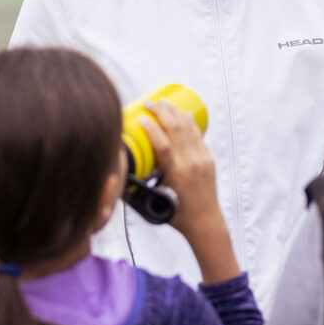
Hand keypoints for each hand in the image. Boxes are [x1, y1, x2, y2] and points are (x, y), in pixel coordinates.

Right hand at [138, 100, 239, 282]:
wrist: (205, 222)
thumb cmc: (177, 215)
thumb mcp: (154, 200)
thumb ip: (136, 188)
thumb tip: (115, 177)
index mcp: (177, 173)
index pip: (163, 144)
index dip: (151, 128)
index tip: (139, 117)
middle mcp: (191, 162)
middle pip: (176, 129)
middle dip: (162, 111)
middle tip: (149, 103)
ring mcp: (202, 159)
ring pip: (188, 129)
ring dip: (175, 112)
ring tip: (163, 102)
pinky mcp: (208, 159)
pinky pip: (199, 135)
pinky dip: (190, 122)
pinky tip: (184, 113)